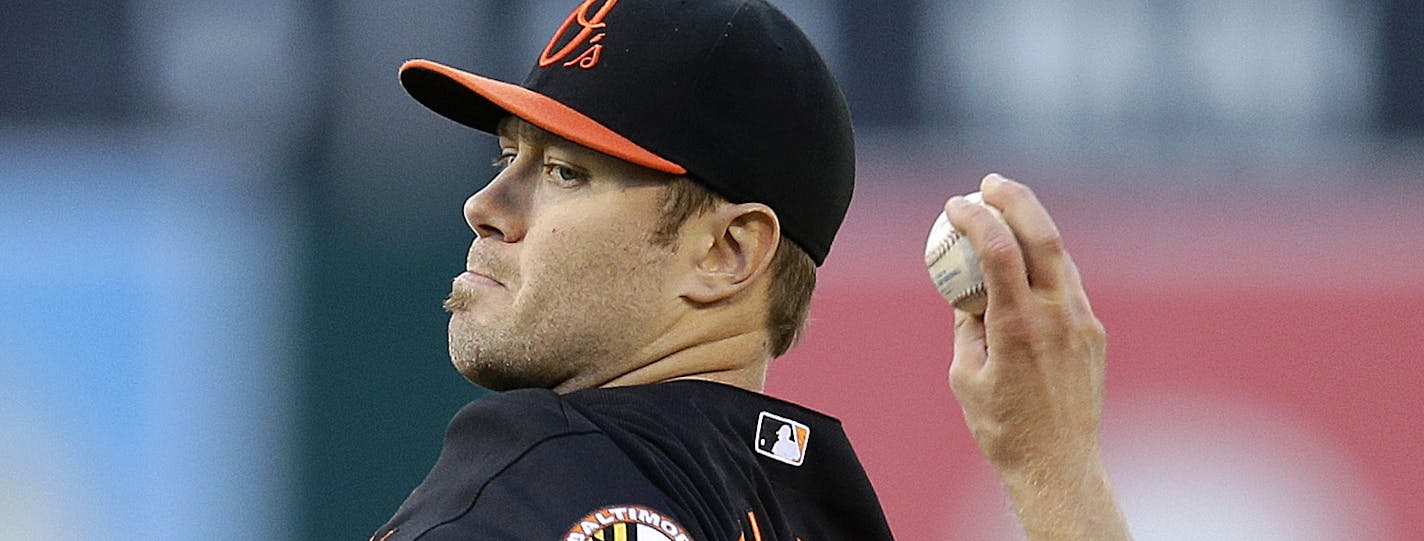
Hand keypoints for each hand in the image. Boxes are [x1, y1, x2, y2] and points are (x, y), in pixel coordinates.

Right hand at [944, 173, 1127, 539]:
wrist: (1058, 466)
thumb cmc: (1003, 427)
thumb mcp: (965, 375)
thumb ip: (965, 325)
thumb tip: (965, 290)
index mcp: (1018, 327)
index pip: (999, 251)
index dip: (975, 218)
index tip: (954, 205)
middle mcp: (1057, 317)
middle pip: (1042, 235)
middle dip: (1014, 199)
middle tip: (989, 183)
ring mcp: (1082, 322)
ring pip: (1060, 256)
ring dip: (1031, 227)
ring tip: (1005, 212)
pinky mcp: (1094, 334)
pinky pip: (1068, 284)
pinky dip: (1045, 263)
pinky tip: (1026, 262)